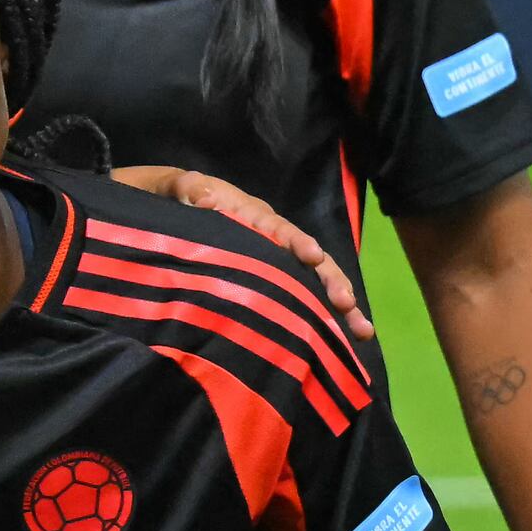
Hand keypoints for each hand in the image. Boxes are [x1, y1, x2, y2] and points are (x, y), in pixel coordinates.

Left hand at [111, 164, 371, 333]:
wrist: (169, 206)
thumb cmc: (176, 198)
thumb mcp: (176, 188)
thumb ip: (188, 190)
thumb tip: (207, 199)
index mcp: (252, 215)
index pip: (277, 229)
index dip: (294, 243)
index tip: (310, 256)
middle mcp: (271, 237)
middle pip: (306, 259)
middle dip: (328, 281)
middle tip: (348, 304)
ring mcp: (272, 260)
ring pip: (310, 281)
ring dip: (336, 305)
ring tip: (362, 331)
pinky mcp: (268, 280)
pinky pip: (297, 297)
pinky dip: (319, 317)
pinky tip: (342, 342)